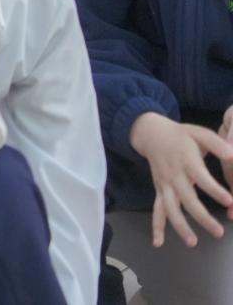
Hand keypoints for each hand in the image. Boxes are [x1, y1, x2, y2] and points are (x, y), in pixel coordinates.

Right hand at [129, 111, 232, 246]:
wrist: (151, 134)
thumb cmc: (181, 135)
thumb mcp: (199, 133)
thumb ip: (217, 144)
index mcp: (186, 160)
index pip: (201, 178)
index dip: (214, 190)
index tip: (229, 201)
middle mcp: (173, 175)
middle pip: (186, 199)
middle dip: (202, 217)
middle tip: (219, 232)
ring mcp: (164, 185)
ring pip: (170, 208)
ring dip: (180, 226)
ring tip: (193, 242)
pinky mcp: (159, 190)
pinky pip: (157, 210)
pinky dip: (156, 227)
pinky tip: (158, 243)